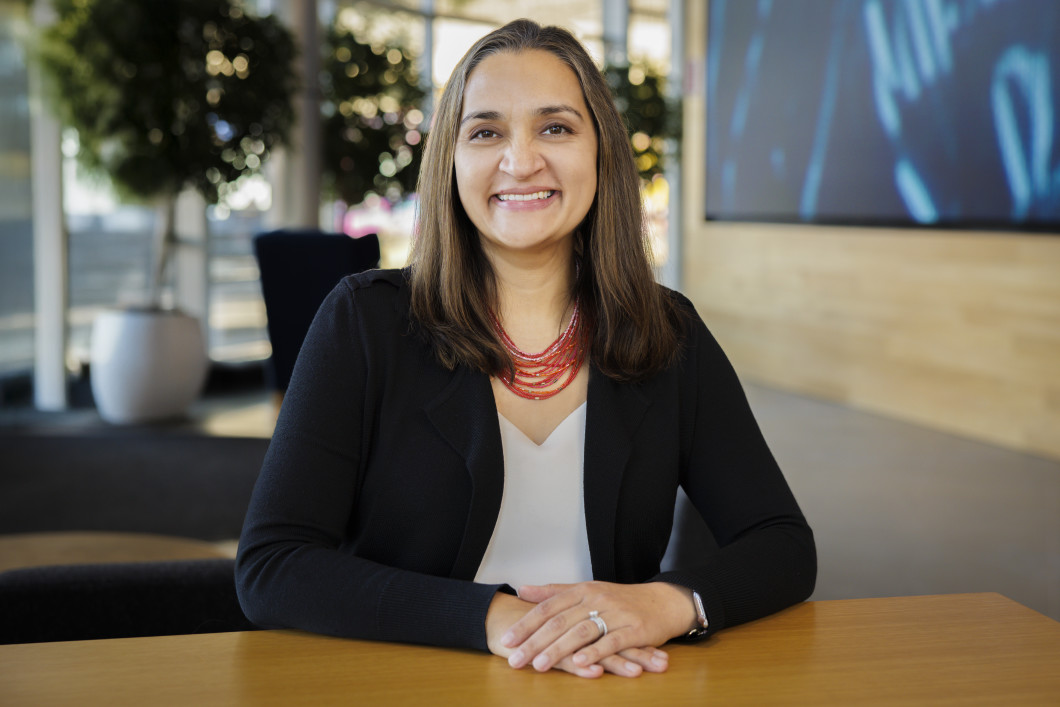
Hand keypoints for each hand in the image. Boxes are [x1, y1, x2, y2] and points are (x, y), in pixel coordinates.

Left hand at [498, 581, 694, 676]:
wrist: (663, 602)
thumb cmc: (620, 600)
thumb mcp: (586, 591)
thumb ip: (554, 592)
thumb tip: (522, 590)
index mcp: (582, 590)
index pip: (547, 607)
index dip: (526, 624)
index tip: (506, 640)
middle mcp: (596, 599)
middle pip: (559, 621)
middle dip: (534, 642)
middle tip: (514, 659)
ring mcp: (615, 613)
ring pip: (581, 631)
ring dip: (558, 649)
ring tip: (539, 665)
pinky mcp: (634, 629)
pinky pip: (611, 640)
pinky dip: (593, 652)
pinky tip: (578, 662)